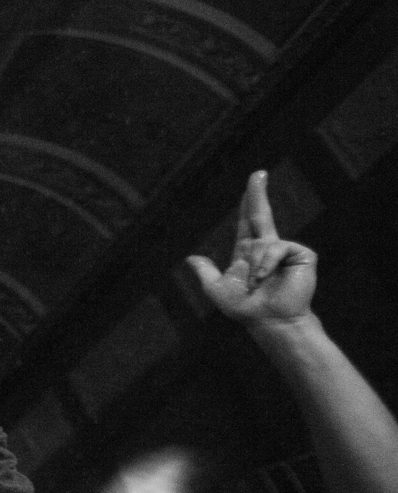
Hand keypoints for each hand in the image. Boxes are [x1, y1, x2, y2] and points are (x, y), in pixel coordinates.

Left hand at [187, 172, 315, 328]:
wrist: (269, 320)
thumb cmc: (245, 308)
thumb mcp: (218, 289)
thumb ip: (206, 272)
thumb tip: (191, 258)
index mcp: (248, 252)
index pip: (247, 221)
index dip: (248, 202)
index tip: (253, 183)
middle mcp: (266, 247)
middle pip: (260, 214)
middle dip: (258, 193)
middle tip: (259, 172)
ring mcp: (284, 250)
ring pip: (263, 242)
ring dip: (255, 266)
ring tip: (257, 282)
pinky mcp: (301, 255)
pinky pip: (277, 248)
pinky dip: (267, 263)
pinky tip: (266, 276)